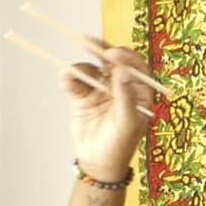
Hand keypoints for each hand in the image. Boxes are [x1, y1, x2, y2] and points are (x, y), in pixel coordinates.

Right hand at [61, 39, 154, 181]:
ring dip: (80, 68)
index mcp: (140, 93)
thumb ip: (126, 97)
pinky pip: (76, 81)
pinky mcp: (83, 96)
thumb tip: (123, 72)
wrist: (96, 163)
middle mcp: (122, 87)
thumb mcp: (127, 123)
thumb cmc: (119, 146)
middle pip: (113, 61)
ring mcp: (101, 90)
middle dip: (100, 49)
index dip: (126, 56)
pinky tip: (65, 81)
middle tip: (88, 41)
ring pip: (91, 69)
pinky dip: (69, 79)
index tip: (112, 54)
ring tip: (69, 75)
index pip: (137, 67)